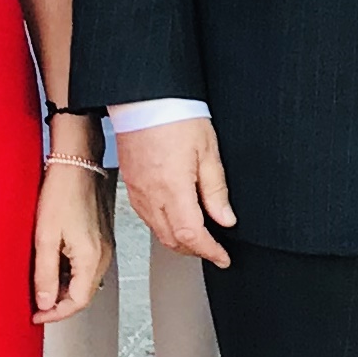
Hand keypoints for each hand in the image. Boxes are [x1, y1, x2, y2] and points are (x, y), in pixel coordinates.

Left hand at [33, 160, 114, 324]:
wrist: (76, 166)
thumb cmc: (61, 194)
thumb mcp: (44, 237)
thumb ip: (45, 274)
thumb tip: (45, 302)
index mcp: (91, 259)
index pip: (77, 301)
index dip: (55, 314)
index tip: (36, 315)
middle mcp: (102, 256)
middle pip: (83, 294)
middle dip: (59, 304)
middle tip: (35, 303)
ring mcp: (103, 247)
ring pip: (84, 282)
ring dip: (63, 289)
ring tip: (40, 283)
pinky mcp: (100, 239)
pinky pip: (86, 267)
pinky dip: (69, 274)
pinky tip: (52, 265)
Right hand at [121, 116, 235, 268]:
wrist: (143, 99)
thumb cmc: (175, 116)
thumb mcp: (208, 151)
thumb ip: (216, 190)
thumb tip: (226, 219)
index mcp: (173, 188)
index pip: (192, 235)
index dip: (210, 251)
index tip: (223, 257)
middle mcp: (151, 195)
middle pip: (173, 240)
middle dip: (196, 250)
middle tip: (215, 249)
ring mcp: (138, 193)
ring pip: (158, 232)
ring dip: (180, 241)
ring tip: (200, 237)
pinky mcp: (131, 186)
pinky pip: (147, 217)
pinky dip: (164, 227)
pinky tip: (177, 219)